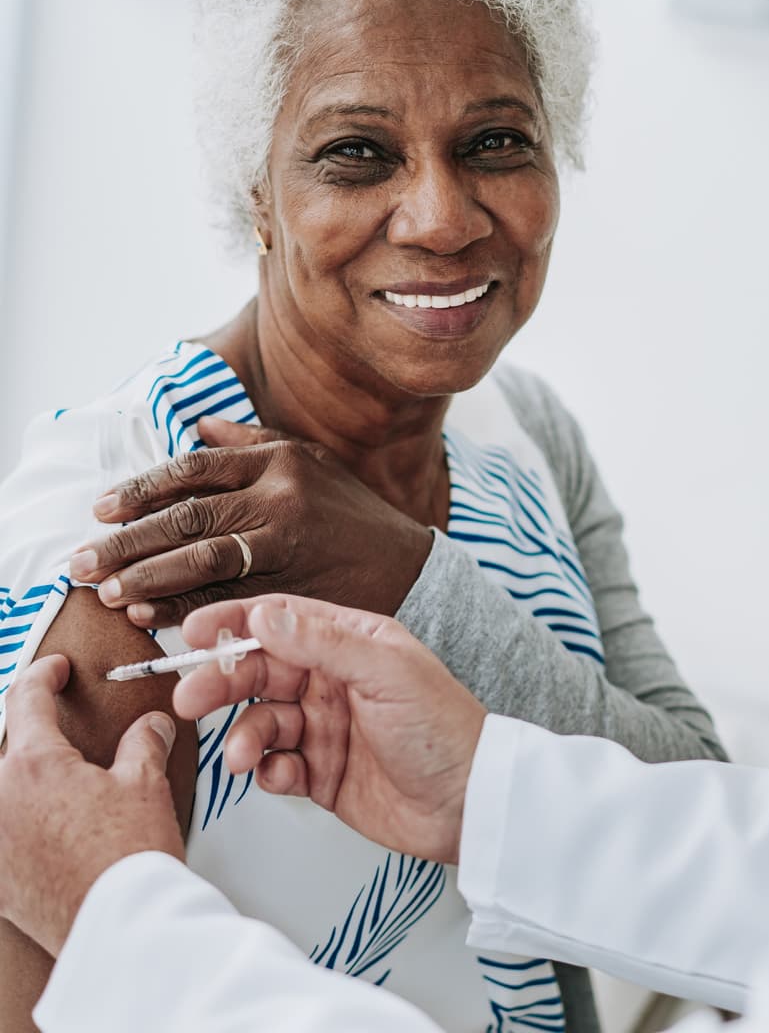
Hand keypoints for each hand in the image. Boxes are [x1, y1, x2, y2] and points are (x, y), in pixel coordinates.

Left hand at [0, 657, 182, 955]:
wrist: (117, 924)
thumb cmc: (128, 856)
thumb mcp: (146, 783)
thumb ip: (144, 742)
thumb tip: (151, 726)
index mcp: (32, 765)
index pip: (25, 700)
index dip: (43, 675)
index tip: (54, 670)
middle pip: (7, 749)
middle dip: (33, 734)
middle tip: (60, 727)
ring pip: (3, 790)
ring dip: (24, 780)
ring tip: (58, 783)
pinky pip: (2, 833)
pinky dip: (19, 822)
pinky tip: (46, 829)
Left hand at [69, 417, 433, 629]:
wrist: (409, 566)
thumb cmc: (352, 514)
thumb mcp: (312, 462)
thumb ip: (253, 443)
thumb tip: (196, 427)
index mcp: (281, 462)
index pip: (195, 470)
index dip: (143, 490)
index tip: (103, 510)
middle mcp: (282, 499)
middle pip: (189, 518)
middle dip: (128, 541)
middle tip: (82, 560)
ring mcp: (288, 546)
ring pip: (203, 560)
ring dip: (147, 577)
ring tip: (108, 591)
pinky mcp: (294, 587)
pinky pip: (228, 598)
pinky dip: (185, 608)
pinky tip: (151, 617)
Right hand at [173, 595, 485, 863]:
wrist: (469, 802)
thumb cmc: (444, 727)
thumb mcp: (386, 672)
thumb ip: (324, 643)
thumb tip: (267, 616)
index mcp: (352, 642)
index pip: (282, 621)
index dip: (235, 624)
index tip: (191, 633)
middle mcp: (334, 680)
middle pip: (260, 671)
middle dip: (222, 683)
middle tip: (189, 700)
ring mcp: (325, 727)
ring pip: (261, 721)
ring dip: (243, 736)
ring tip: (242, 757)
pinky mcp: (321, 773)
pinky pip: (275, 765)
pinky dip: (267, 771)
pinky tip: (282, 776)